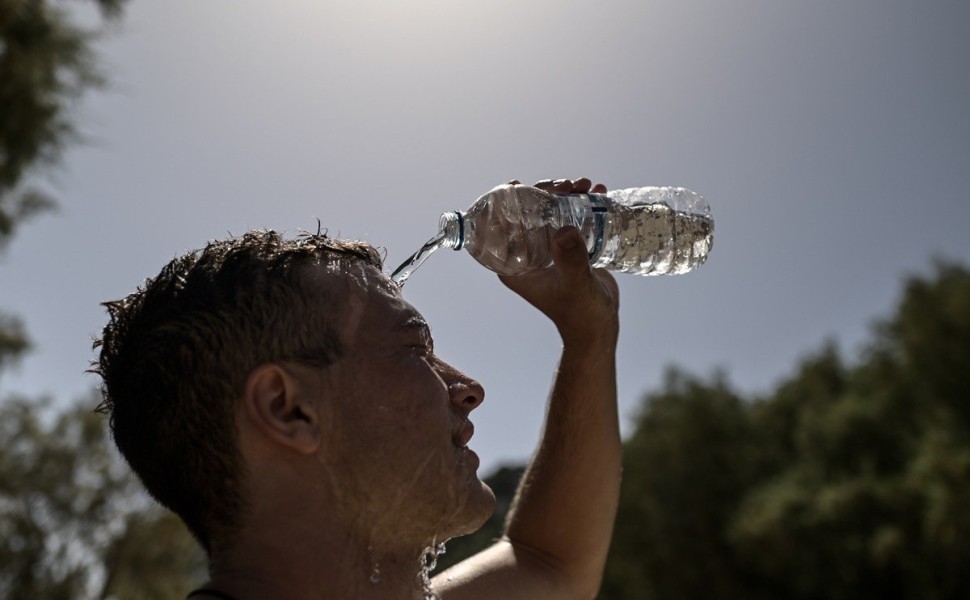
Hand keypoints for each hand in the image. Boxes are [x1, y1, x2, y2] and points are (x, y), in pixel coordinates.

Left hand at [499, 178, 619, 348]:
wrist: (599, 325)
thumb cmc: (581, 313)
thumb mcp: (574, 285)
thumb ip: (570, 260)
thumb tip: (566, 230)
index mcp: (514, 266)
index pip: (498, 228)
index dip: (503, 201)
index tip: (517, 183)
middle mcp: (526, 255)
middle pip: (526, 213)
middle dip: (543, 192)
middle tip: (566, 185)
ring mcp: (547, 249)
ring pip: (548, 211)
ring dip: (564, 194)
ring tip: (584, 186)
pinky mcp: (566, 247)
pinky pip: (568, 217)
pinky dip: (580, 203)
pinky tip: (596, 191)